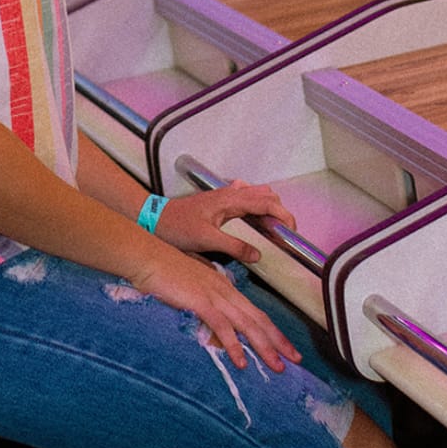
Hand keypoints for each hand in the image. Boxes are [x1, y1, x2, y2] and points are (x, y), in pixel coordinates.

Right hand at [127, 235, 302, 373]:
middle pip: (259, 320)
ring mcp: (215, 296)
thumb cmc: (165, 271)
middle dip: (279, 342)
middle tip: (295, 360)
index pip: (256, 313)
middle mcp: (226, 292)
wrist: (148, 257)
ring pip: (248, 325)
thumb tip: (211, 324)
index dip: (273, 331)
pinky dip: (234, 346)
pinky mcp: (201, 302)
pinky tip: (242, 362)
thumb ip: (204, 305)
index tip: (286, 347)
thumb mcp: (190, 289)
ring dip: (265, 348)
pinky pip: (223, 327)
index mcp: (225, 288)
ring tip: (277, 367)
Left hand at [155, 180, 295, 265]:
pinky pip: (247, 200)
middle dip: (280, 211)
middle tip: (283, 234)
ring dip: (270, 209)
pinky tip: (256, 224)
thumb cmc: (177, 227)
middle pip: (267, 195)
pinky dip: (258, 209)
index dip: (284, 215)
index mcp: (230, 200)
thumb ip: (234, 246)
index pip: (267, 202)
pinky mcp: (221, 201)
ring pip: (258, 195)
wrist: (155, 218)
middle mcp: (230, 193)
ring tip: (272, 232)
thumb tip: (258, 254)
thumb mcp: (206, 240)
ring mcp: (225, 195)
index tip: (292, 232)